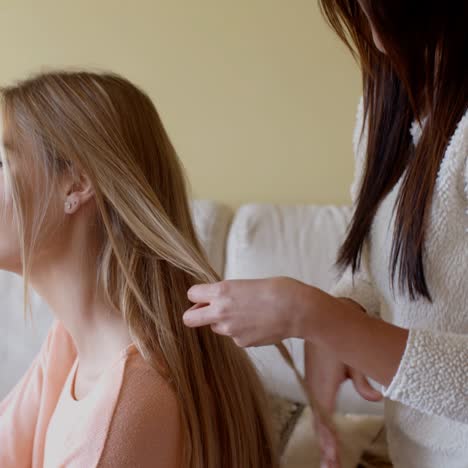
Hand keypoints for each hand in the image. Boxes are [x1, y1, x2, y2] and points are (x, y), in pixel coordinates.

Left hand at [182, 277, 319, 346]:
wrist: (298, 310)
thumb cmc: (278, 289)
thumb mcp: (246, 283)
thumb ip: (227, 293)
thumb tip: (215, 300)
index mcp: (222, 291)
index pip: (192, 294)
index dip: (198, 295)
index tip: (206, 295)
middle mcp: (221, 311)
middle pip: (189, 319)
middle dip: (194, 314)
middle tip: (207, 311)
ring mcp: (230, 330)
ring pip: (215, 327)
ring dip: (224, 322)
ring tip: (247, 313)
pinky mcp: (242, 343)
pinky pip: (234, 336)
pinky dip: (242, 331)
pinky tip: (258, 323)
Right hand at [304, 339, 381, 467]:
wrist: (315, 321)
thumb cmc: (335, 340)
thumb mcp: (354, 361)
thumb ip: (364, 384)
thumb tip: (375, 399)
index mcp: (323, 388)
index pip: (326, 422)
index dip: (330, 443)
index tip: (334, 459)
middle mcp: (315, 390)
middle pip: (320, 425)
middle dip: (326, 447)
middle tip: (332, 466)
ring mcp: (312, 386)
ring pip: (317, 418)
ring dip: (324, 438)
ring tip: (330, 458)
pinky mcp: (313, 382)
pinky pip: (317, 408)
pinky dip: (321, 424)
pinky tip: (326, 433)